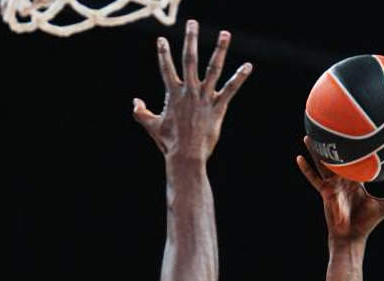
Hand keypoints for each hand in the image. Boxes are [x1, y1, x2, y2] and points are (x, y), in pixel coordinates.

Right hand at [133, 21, 251, 160]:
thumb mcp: (151, 125)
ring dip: (219, 49)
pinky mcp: (218, 107)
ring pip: (213, 68)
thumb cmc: (168, 143)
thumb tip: (135, 102)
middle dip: (191, 39)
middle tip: (192, 22)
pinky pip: (231, 89)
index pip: (166, 68)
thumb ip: (140, 112)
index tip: (161, 39)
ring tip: (225, 33)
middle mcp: (189, 91)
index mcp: (172, 93)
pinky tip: (248, 66)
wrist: (186, 155)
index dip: (163, 53)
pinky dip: (240, 77)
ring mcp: (205, 97)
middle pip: (189, 59)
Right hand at [296, 137, 383, 242]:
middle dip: (333, 144)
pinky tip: (298, 157)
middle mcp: (344, 180)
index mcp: (357, 180)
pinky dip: (306, 169)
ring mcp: (333, 185)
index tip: (353, 131)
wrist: (352, 236)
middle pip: (337, 158)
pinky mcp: (325, 192)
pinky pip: (314, 178)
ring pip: (322, 164)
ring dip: (316, 151)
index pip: (356, 160)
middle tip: (329, 126)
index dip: (355, 147)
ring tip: (309, 136)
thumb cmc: (367, 223)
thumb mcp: (383, 208)